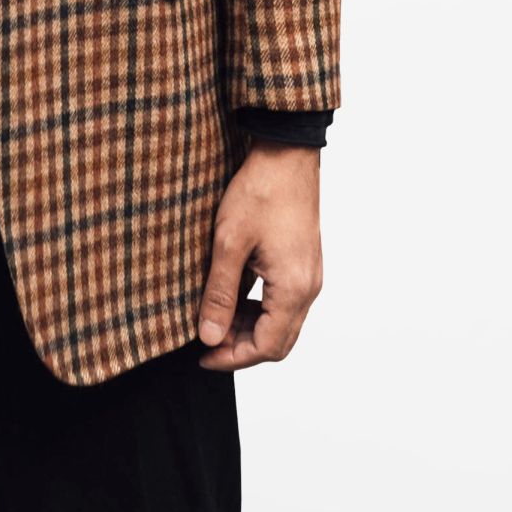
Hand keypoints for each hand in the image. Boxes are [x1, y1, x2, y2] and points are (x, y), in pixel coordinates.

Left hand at [195, 141, 322, 370]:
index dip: (233, 358)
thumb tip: (210, 338)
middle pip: (278, 341)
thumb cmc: (260, 191)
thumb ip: (220, 294)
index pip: (267, 347)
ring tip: (215, 318)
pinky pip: (284, 300)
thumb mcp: (229, 244)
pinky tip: (234, 295)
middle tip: (206, 341)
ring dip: (250, 328)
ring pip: (282, 322)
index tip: (202, 356)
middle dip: (241, 348)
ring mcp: (309, 274)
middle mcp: (309, 287)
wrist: (286, 152)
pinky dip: (260, 308)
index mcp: (294, 289)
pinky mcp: (304, 261)